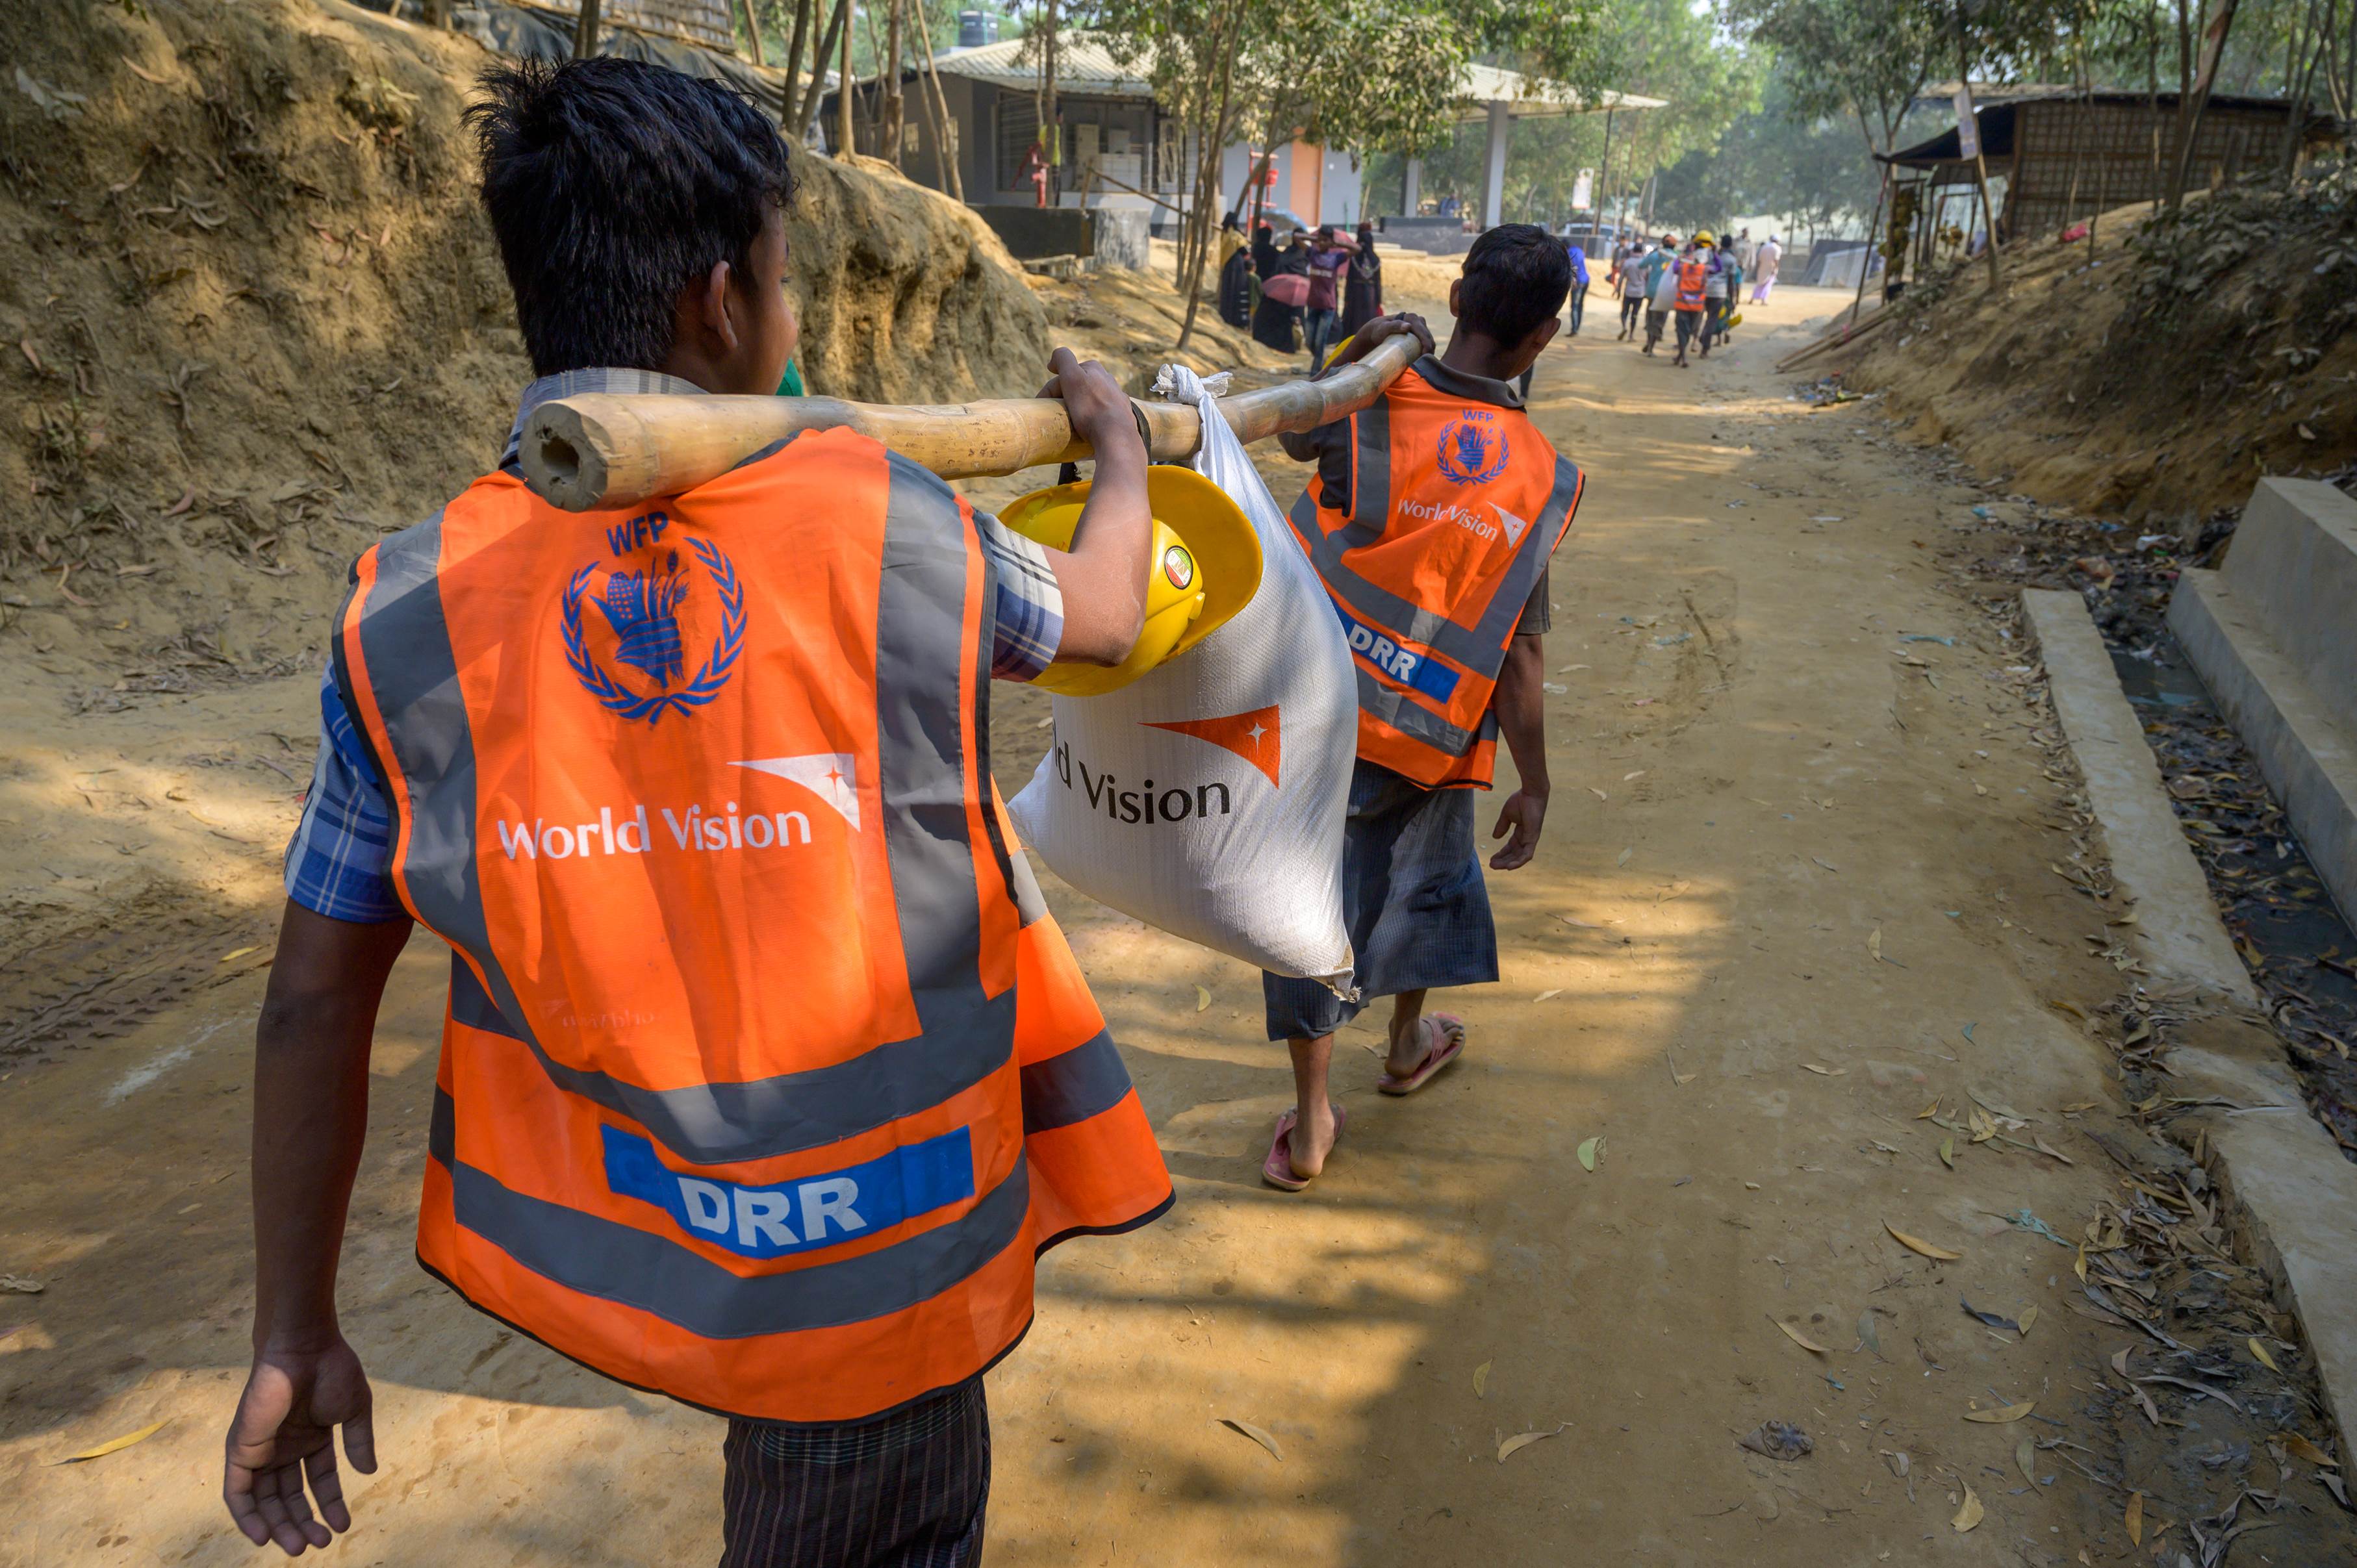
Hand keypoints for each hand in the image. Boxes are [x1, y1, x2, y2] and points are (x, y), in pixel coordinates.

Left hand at [224, 1337, 377, 1555]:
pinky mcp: (241, 1450)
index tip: (344, 1525)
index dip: (330, 1503)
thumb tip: (367, 1473)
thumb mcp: (355, 1410)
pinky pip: (237, 1492)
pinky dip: (246, 1516)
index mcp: (310, 1438)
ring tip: (298, 1546)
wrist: (304, 1350)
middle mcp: (283, 1448)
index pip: (318, 1480)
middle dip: (303, 1521)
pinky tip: (263, 1536)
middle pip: (290, 1496)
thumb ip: (358, 1442)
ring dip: (279, 1525)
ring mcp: (261, 1450)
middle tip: (319, 1543)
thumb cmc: (332, 1371)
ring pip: (264, 1500)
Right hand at [1038, 347, 1141, 457]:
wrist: (1116, 436)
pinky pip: (1103, 413)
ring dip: (1079, 408)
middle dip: (1065, 397)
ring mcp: (1117, 398)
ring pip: (1091, 399)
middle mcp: (1108, 380)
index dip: (1051, 390)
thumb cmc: (1091, 408)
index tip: (1043, 405)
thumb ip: (1062, 359)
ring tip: (1071, 422)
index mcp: (1095, 368)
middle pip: (1078, 386)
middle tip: (1055, 415)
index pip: (1065, 375)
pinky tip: (1090, 426)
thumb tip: (1053, 359)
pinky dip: (1093, 417)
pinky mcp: (1122, 415)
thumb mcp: (1072, 377)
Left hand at [1358, 312, 1434, 357]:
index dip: (1427, 347)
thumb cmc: (1378, 331)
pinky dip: (1428, 350)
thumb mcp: (1384, 328)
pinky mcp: (1419, 332)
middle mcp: (1418, 320)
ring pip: (1430, 340)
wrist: (1376, 331)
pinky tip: (1425, 359)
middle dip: (1430, 351)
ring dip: (1430, 351)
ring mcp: (1420, 325)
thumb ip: (1394, 326)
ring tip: (1424, 364)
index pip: (1424, 335)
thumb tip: (1408, 327)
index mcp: (1412, 318)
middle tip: (1424, 365)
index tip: (1423, 359)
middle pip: (1429, 338)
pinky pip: (1427, 341)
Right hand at [1488, 789, 1546, 870]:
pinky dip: (1519, 862)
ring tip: (1496, 866)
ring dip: (1508, 863)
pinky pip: (1527, 854)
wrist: (1531, 792)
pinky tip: (1509, 866)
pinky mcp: (1533, 838)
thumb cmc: (1521, 800)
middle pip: (1514, 854)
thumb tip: (1495, 837)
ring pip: (1520, 857)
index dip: (1501, 853)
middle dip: (1503, 860)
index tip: (1492, 858)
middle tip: (1491, 865)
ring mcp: (1531, 838)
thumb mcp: (1506, 815)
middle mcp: (1527, 837)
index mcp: (1521, 832)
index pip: (1511, 847)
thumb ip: (1502, 826)